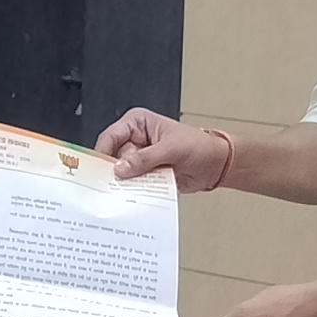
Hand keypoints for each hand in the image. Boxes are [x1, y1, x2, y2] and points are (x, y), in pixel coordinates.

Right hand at [96, 107, 229, 188]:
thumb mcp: (172, 149)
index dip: (104, 152)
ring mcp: (139, 158)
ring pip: (121, 173)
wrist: (216, 165)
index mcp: (138, 123)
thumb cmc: (199, 146)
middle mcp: (135, 140)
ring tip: (135, 187)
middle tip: (118, 182)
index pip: (111, 136)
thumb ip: (145, 158)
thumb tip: (121, 167)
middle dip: (116, 171)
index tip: (101, 169)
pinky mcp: (145, 174)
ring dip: (127, 183)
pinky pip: (133, 184)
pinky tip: (140, 193)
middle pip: (113, 158)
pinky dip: (135, 190)